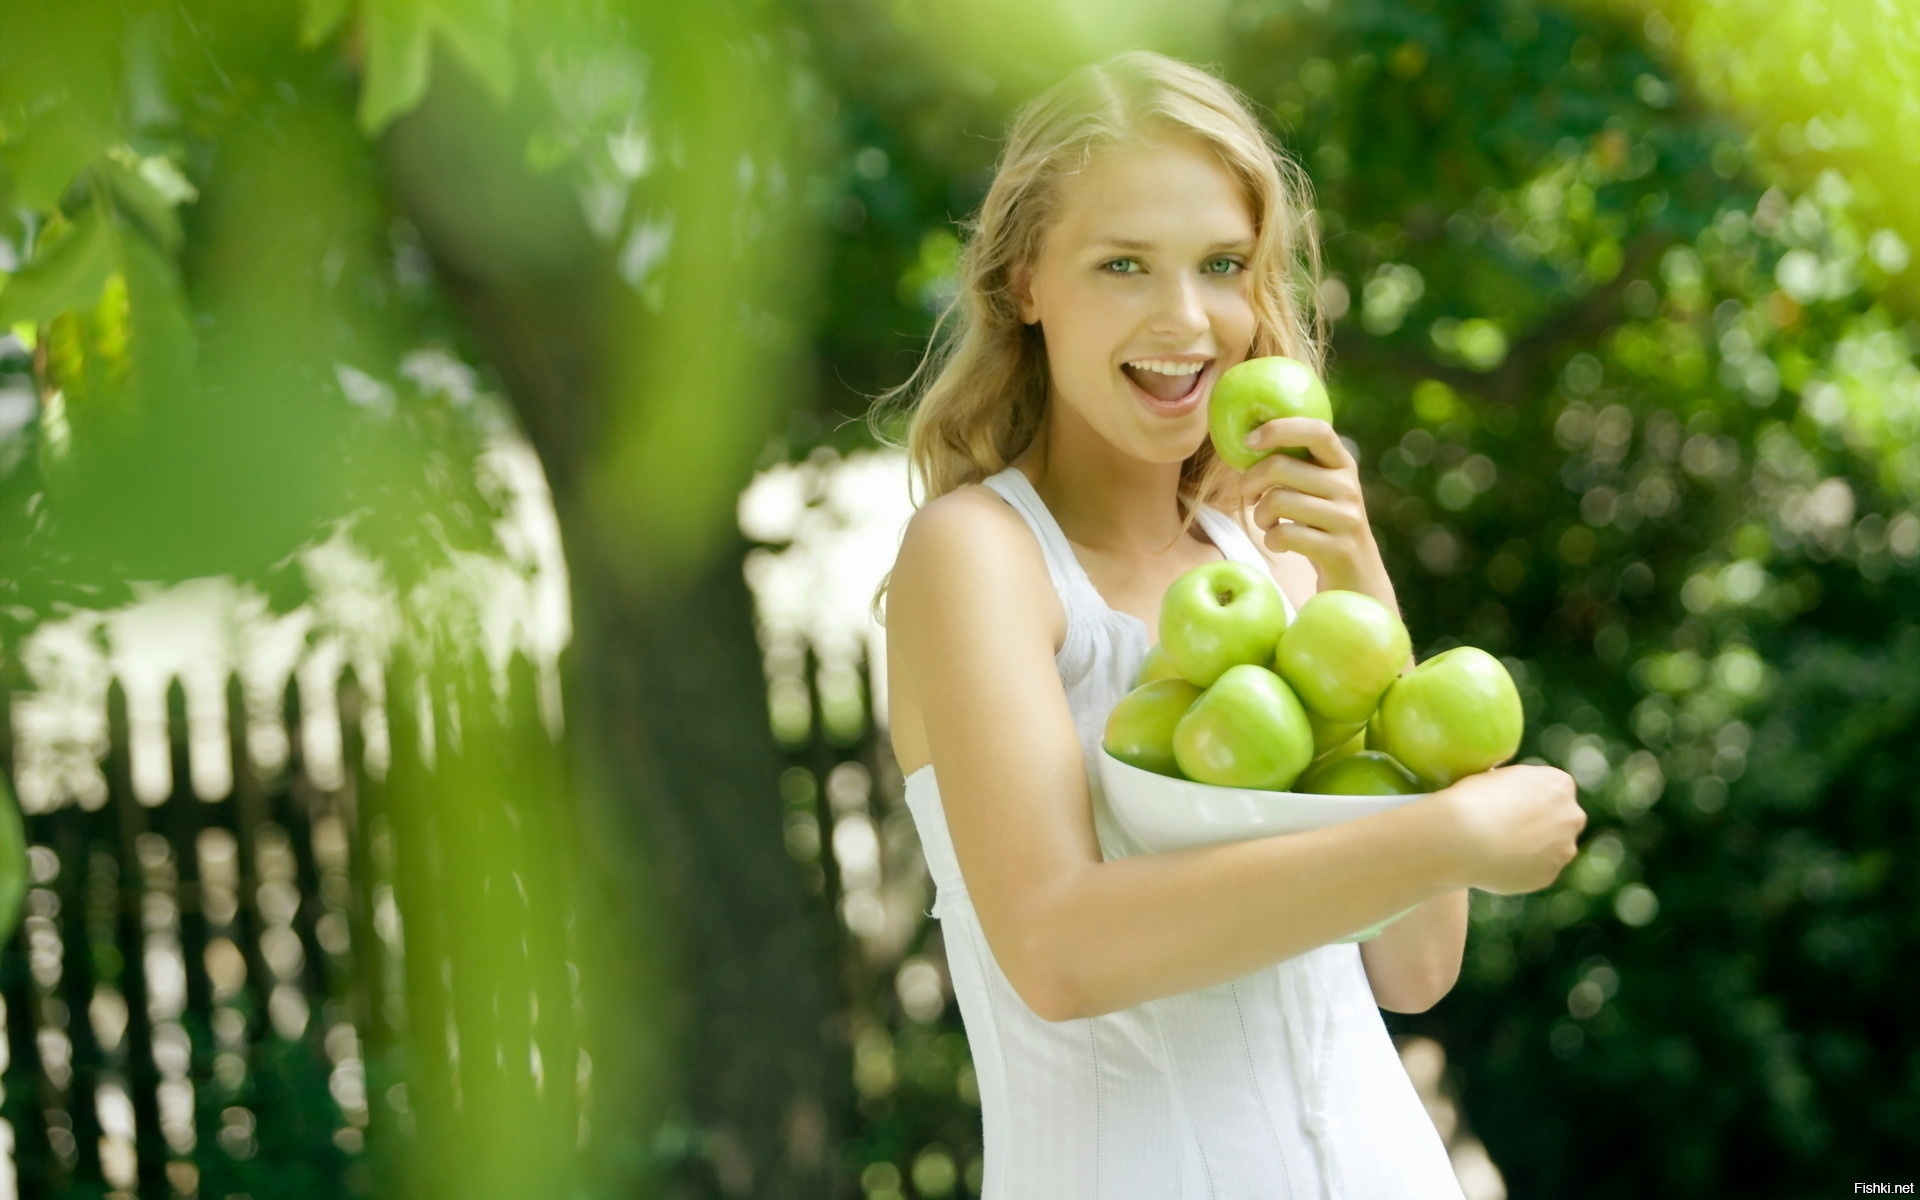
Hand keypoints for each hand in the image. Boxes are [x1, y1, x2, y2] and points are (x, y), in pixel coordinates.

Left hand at [1237, 417, 1389, 599]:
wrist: (1359, 581)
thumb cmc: (1324, 530)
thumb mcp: (1318, 492)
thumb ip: (1296, 467)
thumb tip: (1249, 440)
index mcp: (1343, 465)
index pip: (1316, 430)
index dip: (1279, 428)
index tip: (1249, 440)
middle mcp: (1348, 487)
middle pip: (1280, 466)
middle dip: (1249, 481)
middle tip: (1249, 496)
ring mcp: (1346, 518)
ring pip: (1277, 500)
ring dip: (1260, 516)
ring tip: (1268, 525)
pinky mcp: (1338, 549)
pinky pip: (1284, 534)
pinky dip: (1271, 540)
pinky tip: (1279, 544)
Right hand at [1427, 765, 1587, 894]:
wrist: (1463, 838)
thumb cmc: (1474, 799)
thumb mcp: (1501, 776)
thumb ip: (1522, 787)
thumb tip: (1519, 799)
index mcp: (1559, 784)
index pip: (1554, 790)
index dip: (1533, 798)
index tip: (1513, 804)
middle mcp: (1571, 816)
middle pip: (1563, 820)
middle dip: (1544, 825)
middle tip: (1511, 828)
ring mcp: (1563, 849)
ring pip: (1554, 849)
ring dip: (1536, 849)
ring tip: (1501, 850)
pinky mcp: (1549, 877)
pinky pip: (1538, 871)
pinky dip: (1524, 869)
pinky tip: (1499, 864)